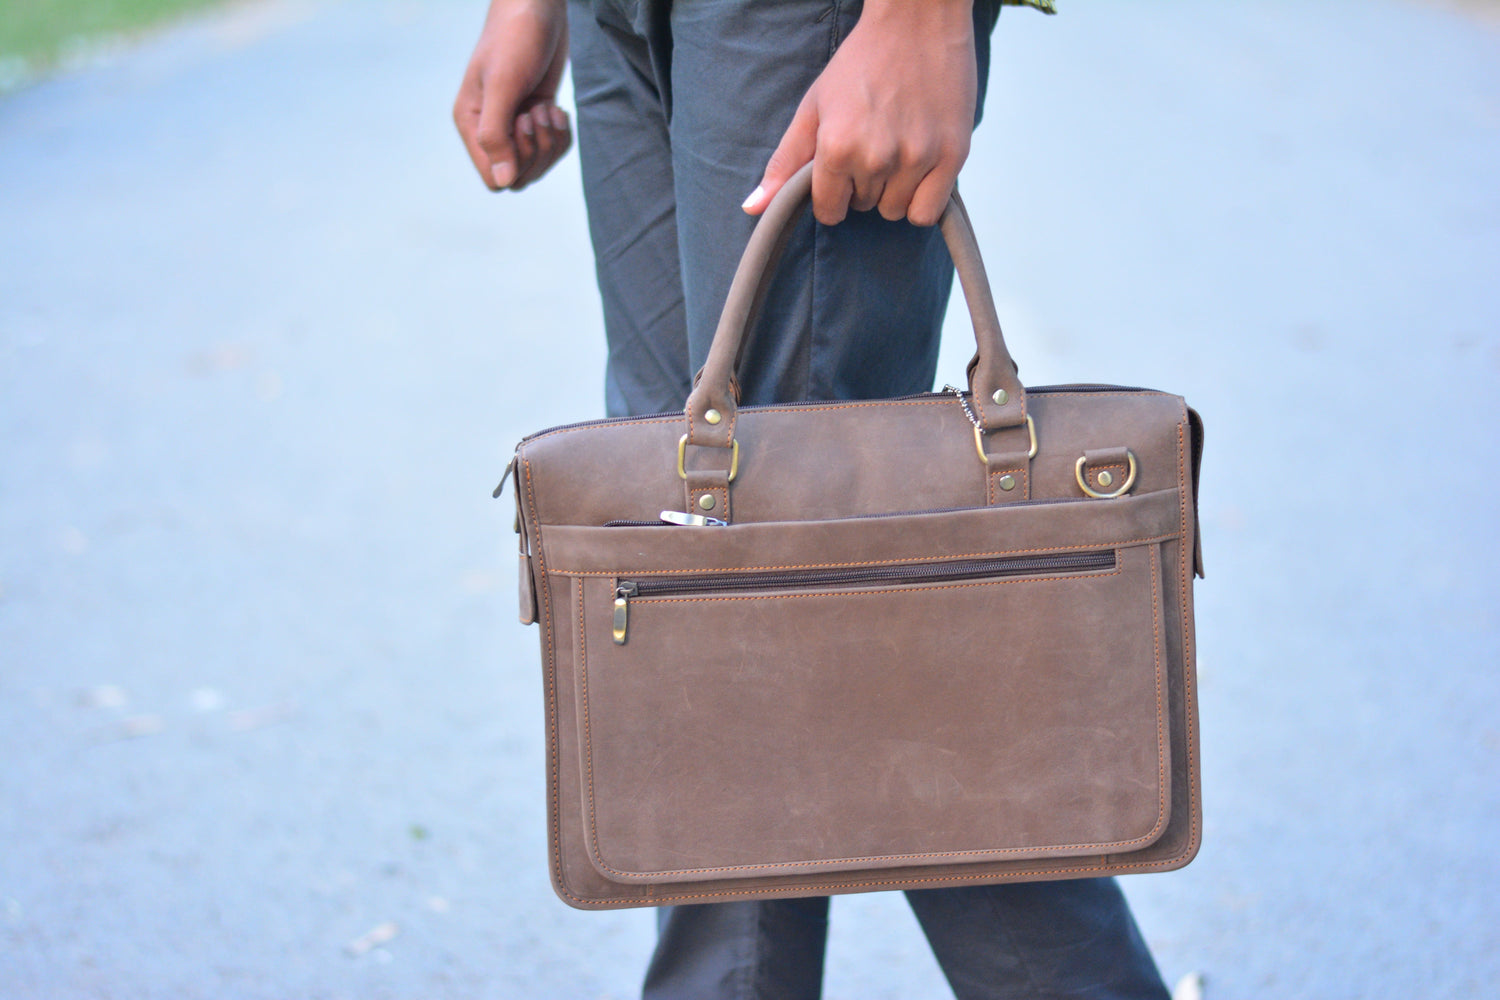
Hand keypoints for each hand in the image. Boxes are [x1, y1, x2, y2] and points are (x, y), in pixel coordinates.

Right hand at [454, 0, 571, 190]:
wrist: (537, 7)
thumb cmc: (514, 38)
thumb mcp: (502, 84)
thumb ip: (496, 134)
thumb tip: (502, 182)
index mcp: (471, 123)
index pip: (494, 177)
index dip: (516, 163)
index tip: (523, 122)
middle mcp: (491, 129)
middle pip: (519, 176)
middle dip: (538, 151)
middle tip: (539, 112)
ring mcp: (515, 125)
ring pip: (538, 165)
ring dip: (551, 143)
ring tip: (548, 109)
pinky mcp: (537, 117)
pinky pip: (553, 149)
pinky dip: (561, 135)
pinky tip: (557, 109)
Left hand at [742, 0, 976, 226]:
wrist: (917, 21)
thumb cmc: (861, 62)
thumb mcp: (813, 107)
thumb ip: (784, 162)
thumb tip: (753, 208)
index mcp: (837, 147)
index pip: (829, 211)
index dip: (833, 195)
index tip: (841, 171)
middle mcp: (876, 157)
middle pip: (864, 207)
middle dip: (864, 185)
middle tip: (874, 142)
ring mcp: (917, 158)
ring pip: (896, 211)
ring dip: (894, 191)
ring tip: (897, 149)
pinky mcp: (953, 155)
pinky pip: (928, 212)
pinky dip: (922, 199)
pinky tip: (919, 168)